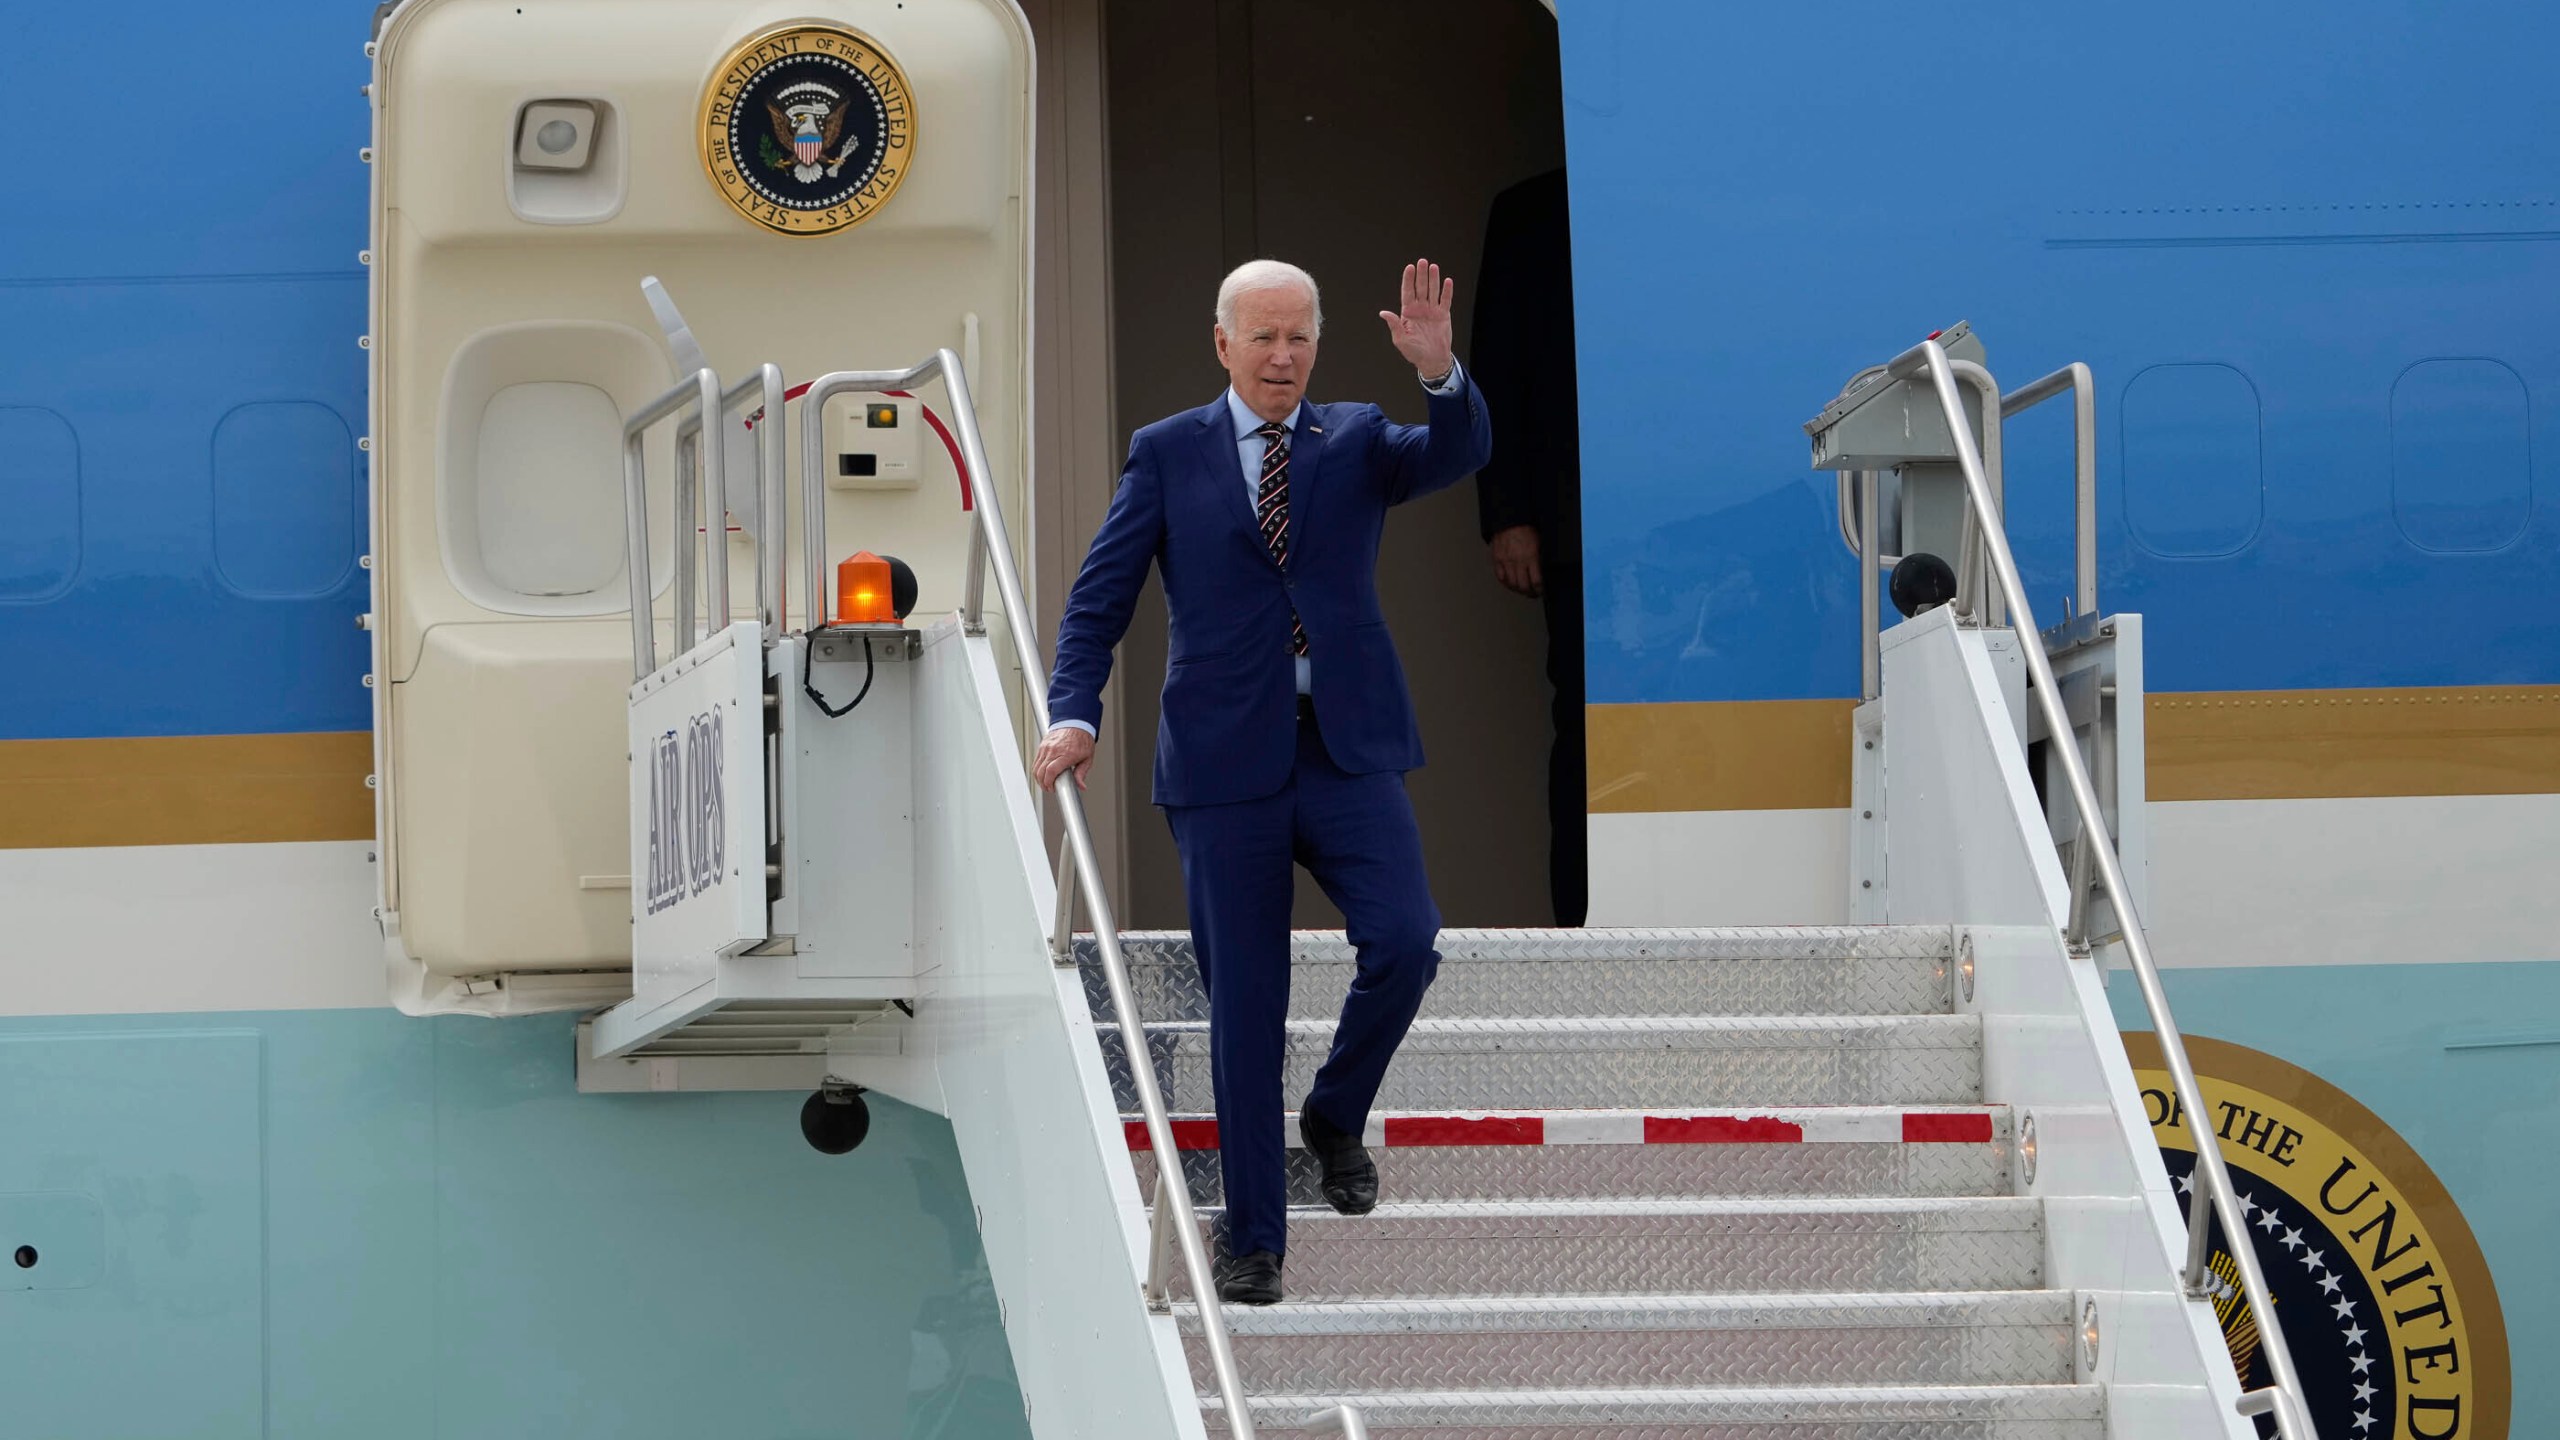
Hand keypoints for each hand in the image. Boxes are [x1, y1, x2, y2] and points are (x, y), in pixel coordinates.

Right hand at [1034, 725, 1095, 790]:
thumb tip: (1081, 786)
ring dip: (1039, 778)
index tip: (1052, 788)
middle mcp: (1054, 750)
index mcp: (1066, 754)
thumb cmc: (1082, 739)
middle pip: (1041, 771)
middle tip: (1048, 788)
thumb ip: (1082, 773)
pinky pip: (1036, 760)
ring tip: (1045, 783)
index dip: (1049, 782)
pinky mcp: (1042, 745)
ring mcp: (1047, 747)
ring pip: (1036, 767)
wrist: (1076, 723)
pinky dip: (1037, 769)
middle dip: (1043, 783)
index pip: (1051, 771)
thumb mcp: (1087, 758)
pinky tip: (1042, 774)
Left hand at [1377, 257, 1455, 380]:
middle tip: (1422, 261)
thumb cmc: (1414, 352)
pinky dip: (1447, 291)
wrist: (1432, 360)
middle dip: (1421, 275)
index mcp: (1408, 313)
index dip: (1408, 279)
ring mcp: (1432, 311)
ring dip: (1433, 279)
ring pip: (1433, 291)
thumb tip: (1383, 313)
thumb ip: (1394, 324)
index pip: (1407, 292)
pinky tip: (1447, 281)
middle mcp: (1420, 309)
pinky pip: (1445, 300)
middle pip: (1420, 288)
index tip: (1409, 268)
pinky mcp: (1443, 315)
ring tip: (1434, 267)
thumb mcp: (1401, 339)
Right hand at [1488, 526, 1541, 596]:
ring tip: (1522, 590)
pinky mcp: (1497, 560)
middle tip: (1532, 593)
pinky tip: (1510, 584)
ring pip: (1512, 584)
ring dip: (1518, 590)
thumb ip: (1540, 558)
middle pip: (1523, 586)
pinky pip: (1501, 577)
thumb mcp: (1539, 543)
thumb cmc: (1525, 529)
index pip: (1536, 581)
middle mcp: (1518, 561)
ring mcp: (1506, 561)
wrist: (1509, 520)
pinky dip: (1506, 583)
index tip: (1541, 591)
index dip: (1540, 589)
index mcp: (1531, 556)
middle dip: (1529, 592)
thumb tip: (1543, 570)